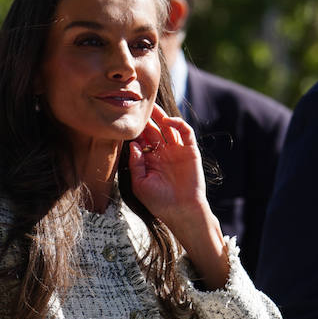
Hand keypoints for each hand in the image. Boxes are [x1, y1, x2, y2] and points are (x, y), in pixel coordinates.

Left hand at [127, 104, 208, 225]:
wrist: (181, 211)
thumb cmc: (159, 201)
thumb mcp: (140, 184)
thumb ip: (135, 164)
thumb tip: (133, 145)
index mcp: (150, 160)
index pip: (142, 139)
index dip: (135, 130)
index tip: (126, 122)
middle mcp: (163, 153)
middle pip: (154, 129)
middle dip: (147, 119)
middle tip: (138, 107)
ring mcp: (177, 150)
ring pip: (169, 127)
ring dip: (161, 116)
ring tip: (152, 107)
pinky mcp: (190, 150)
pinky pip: (186, 132)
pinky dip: (178, 123)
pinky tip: (168, 121)